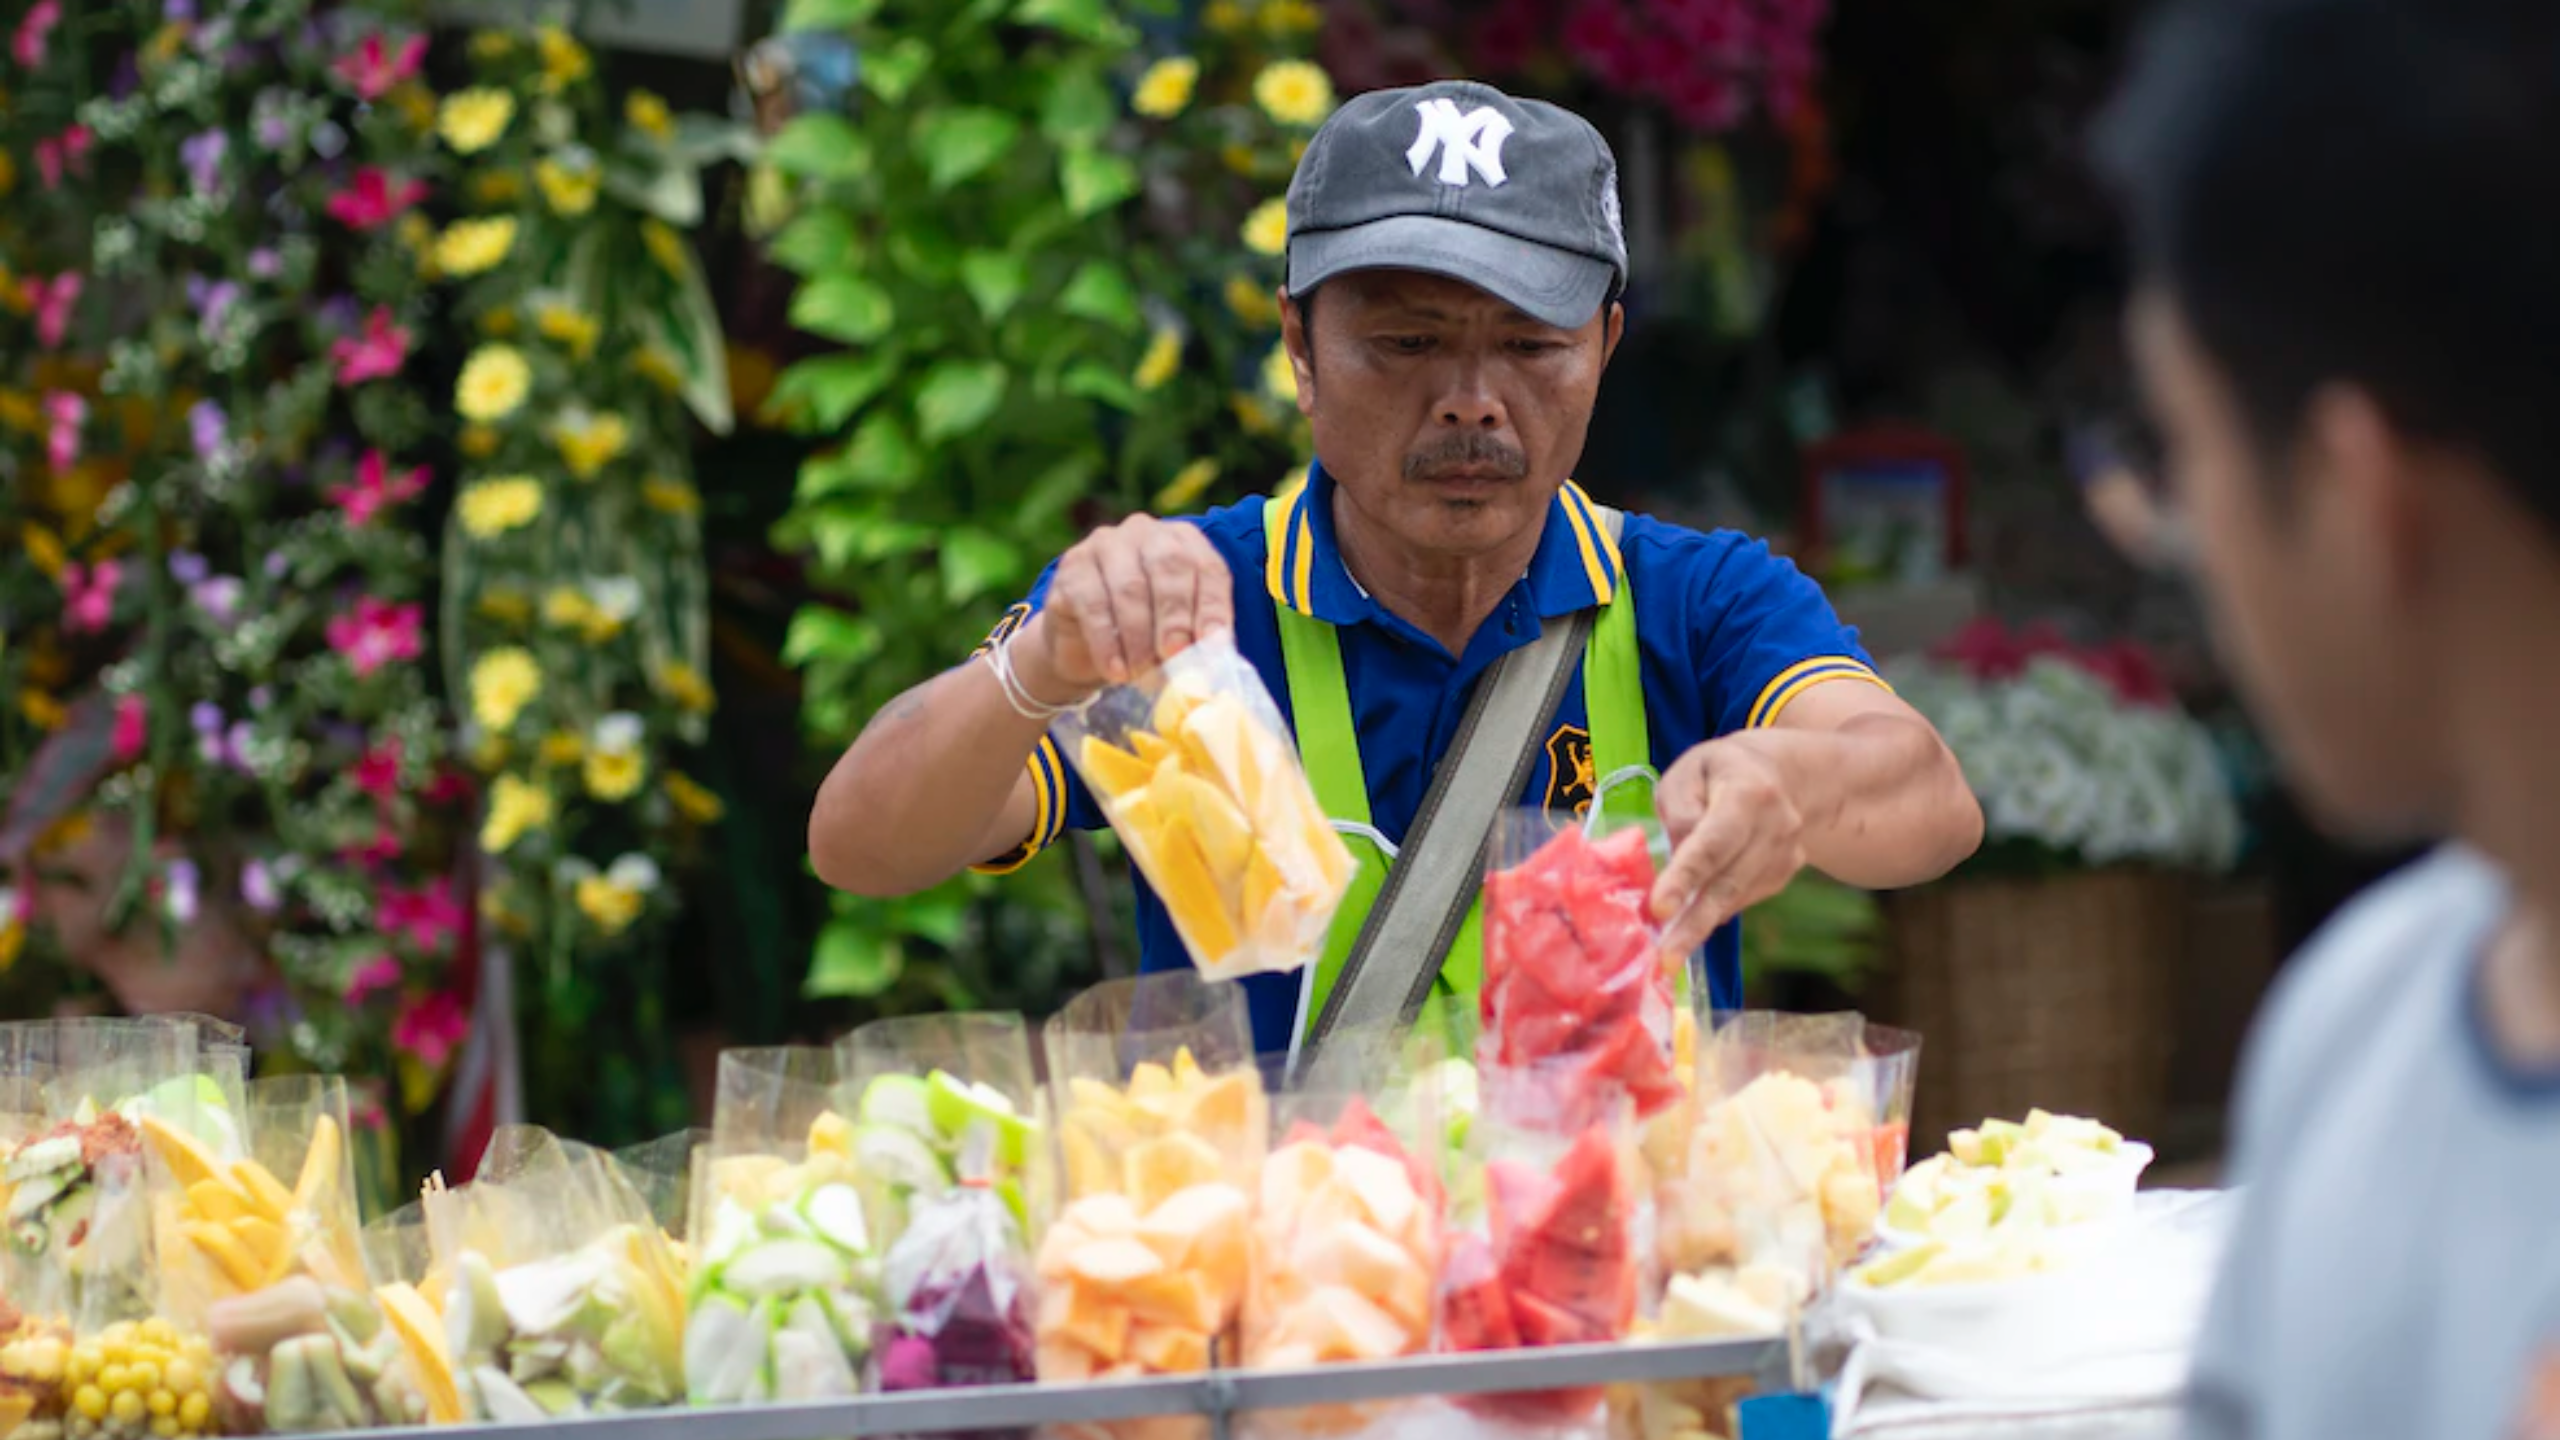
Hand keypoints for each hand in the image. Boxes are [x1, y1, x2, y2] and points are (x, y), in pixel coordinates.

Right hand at [1028, 514, 1234, 692]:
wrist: (1083, 642)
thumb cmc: (1143, 632)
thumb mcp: (1176, 629)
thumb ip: (1196, 636)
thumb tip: (1213, 658)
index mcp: (1183, 540)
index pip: (1207, 568)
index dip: (1213, 607)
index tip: (1214, 644)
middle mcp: (1145, 532)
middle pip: (1168, 567)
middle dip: (1174, 618)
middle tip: (1174, 656)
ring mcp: (1105, 544)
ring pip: (1129, 588)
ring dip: (1139, 638)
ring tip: (1143, 673)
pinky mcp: (1072, 567)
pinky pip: (1093, 604)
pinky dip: (1107, 643)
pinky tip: (1116, 671)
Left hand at [1649, 735, 1814, 961]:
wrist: (1780, 775)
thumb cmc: (1717, 773)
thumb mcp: (1686, 773)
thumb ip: (1678, 811)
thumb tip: (1678, 857)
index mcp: (1748, 792)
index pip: (1713, 842)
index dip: (1685, 878)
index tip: (1660, 910)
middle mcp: (1777, 825)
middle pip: (1729, 882)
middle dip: (1693, 924)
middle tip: (1664, 959)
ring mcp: (1788, 852)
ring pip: (1737, 897)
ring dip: (1700, 925)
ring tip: (1668, 951)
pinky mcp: (1786, 873)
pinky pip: (1744, 898)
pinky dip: (1716, 910)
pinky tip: (1694, 915)